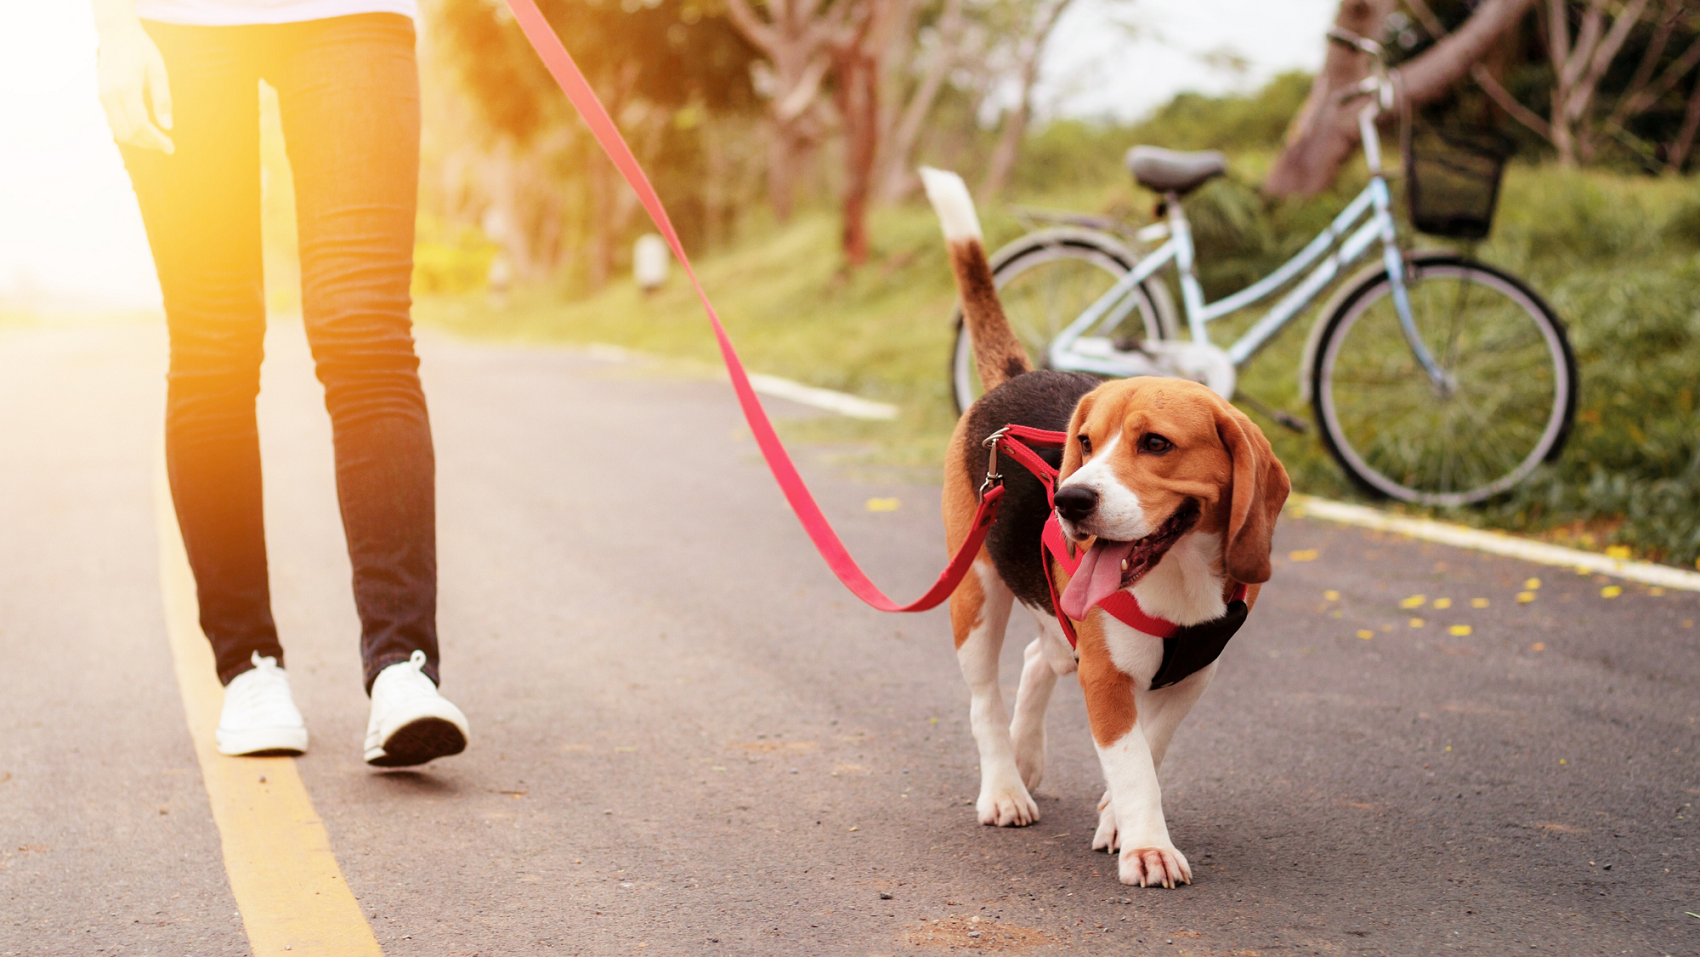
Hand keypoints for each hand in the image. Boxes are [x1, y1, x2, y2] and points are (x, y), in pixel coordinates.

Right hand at [96, 18, 173, 152]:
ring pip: (118, 131)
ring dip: (138, 140)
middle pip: (127, 133)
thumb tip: (168, 127)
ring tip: (158, 140)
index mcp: (126, 87)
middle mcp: (110, 94)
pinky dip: (129, 131)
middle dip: (147, 144)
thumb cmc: (142, 51)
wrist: (116, 34)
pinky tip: (145, 130)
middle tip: (166, 145)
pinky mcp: (101, 97)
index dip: (155, 140)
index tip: (171, 147)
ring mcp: (102, 96)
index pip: (139, 125)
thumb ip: (163, 99)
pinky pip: (114, 122)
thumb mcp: (158, 72)